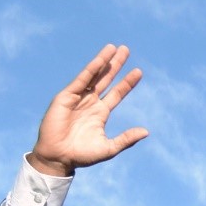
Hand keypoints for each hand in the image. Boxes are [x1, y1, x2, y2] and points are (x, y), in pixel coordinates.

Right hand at [27, 45, 148, 177]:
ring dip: (103, 61)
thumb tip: (146, 131)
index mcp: (100, 113)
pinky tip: (100, 61)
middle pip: (106, 79)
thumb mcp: (109, 148)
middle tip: (125, 49)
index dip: (127, 83)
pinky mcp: (66, 96)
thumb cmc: (82, 155)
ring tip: (113, 48)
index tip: (139, 72)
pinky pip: (81, 80)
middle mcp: (90, 102)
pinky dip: (90, 70)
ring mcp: (78, 98)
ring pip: (94, 76)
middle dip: (116, 65)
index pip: (117, 93)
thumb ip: (126, 139)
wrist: (59, 157)